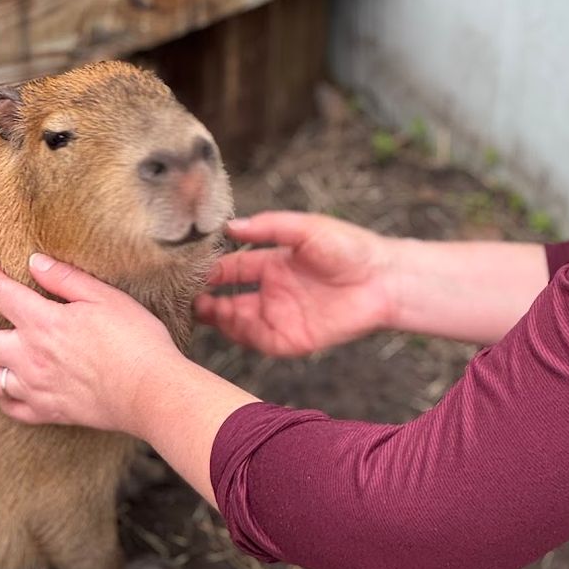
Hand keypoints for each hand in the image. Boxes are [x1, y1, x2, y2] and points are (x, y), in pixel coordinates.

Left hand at [0, 255, 181, 432]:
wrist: (149, 390)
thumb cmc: (136, 340)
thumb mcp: (107, 297)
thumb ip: (66, 279)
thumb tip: (36, 262)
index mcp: (44, 322)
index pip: (0, 293)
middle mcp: (30, 356)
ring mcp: (34, 387)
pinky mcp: (46, 411)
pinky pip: (8, 407)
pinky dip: (3, 396)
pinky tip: (10, 385)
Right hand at [194, 212, 397, 356]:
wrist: (384, 279)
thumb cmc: (349, 247)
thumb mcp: (306, 229)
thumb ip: (269, 227)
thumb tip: (231, 226)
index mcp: (273, 264)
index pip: (232, 269)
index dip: (210, 270)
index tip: (186, 269)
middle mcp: (273, 291)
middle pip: (227, 299)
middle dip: (205, 299)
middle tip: (185, 296)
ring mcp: (281, 316)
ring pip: (237, 323)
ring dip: (218, 318)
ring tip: (200, 309)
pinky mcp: (293, 339)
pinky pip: (259, 342)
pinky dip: (241, 337)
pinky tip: (228, 324)